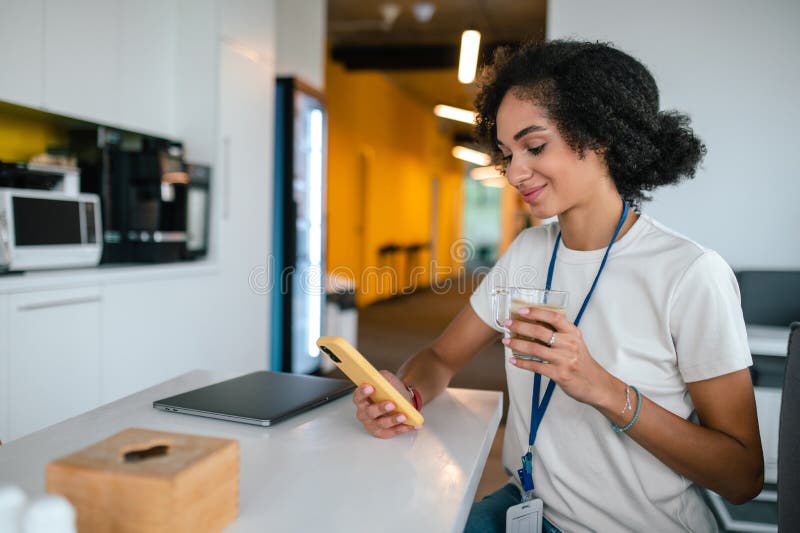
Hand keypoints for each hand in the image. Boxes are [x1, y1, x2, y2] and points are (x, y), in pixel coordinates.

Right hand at [352, 370, 418, 438]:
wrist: (400, 401)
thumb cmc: (389, 391)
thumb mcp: (385, 380)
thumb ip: (382, 379)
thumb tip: (382, 380)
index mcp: (362, 400)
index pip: (358, 397)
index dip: (362, 393)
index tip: (370, 387)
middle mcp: (364, 414)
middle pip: (369, 412)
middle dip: (380, 408)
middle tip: (391, 403)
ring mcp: (372, 424)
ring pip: (381, 424)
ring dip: (393, 420)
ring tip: (403, 416)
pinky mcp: (382, 432)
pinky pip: (393, 432)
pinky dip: (403, 428)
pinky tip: (411, 424)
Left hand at [502, 306, 616, 407]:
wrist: (595, 384)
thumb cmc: (582, 362)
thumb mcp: (575, 343)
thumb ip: (560, 334)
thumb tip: (534, 324)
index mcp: (573, 333)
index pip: (554, 317)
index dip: (536, 312)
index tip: (522, 310)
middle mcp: (569, 344)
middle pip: (540, 332)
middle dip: (520, 326)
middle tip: (508, 324)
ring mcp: (564, 360)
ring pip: (535, 349)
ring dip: (517, 344)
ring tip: (506, 341)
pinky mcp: (559, 374)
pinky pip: (535, 366)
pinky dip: (522, 363)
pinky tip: (513, 360)